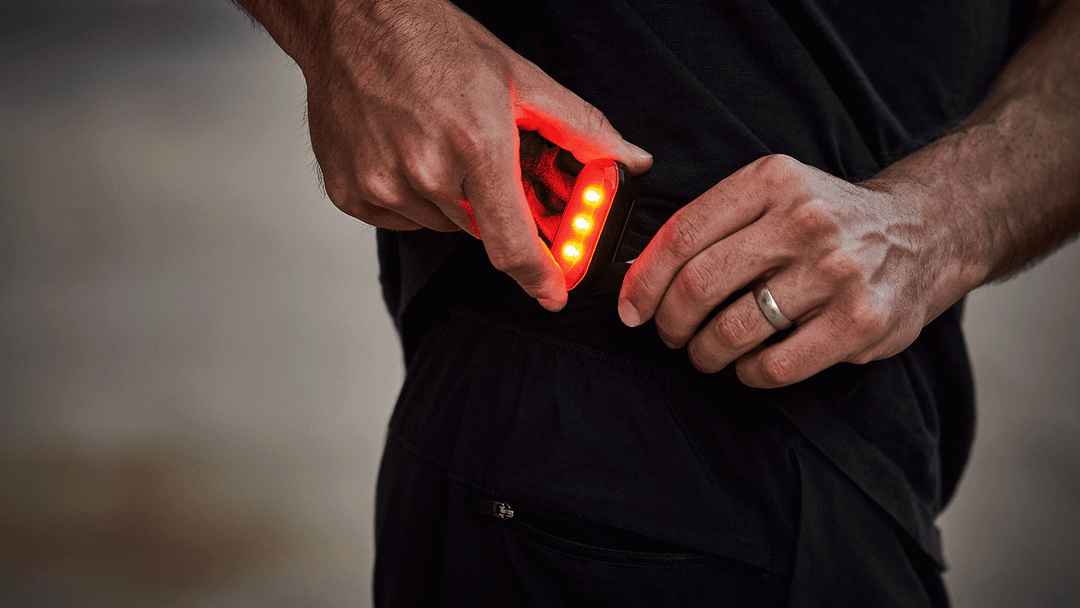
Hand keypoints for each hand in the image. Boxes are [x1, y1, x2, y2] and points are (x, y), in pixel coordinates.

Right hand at [282, 0, 651, 309]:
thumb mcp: (520, 79)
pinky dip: (412, 196)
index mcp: (475, 146)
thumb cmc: (435, 42)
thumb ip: (580, 129)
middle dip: (495, 205)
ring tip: (440, 144)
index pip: (513, 243)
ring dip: (452, 199)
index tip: (552, 294)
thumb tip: (630, 158)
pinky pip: (400, 218)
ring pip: (441, 223)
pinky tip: (408, 152)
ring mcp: (382, 185)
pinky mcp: (350, 192)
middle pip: (481, 229)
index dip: (539, 277)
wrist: (355, 22)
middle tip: (487, 162)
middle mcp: (425, 172)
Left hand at [617, 154, 959, 387]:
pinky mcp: (861, 321)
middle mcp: (805, 221)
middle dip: (669, 322)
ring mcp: (837, 272)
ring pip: (733, 331)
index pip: (682, 235)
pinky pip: (775, 366)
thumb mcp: (774, 193)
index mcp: (772, 182)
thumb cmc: (827, 220)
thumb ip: (714, 222)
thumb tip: (640, 275)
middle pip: (699, 285)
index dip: (643, 280)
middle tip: (669, 335)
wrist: (924, 231)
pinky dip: (748, 373)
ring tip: (706, 352)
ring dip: (704, 353)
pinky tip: (749, 364)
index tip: (631, 309)